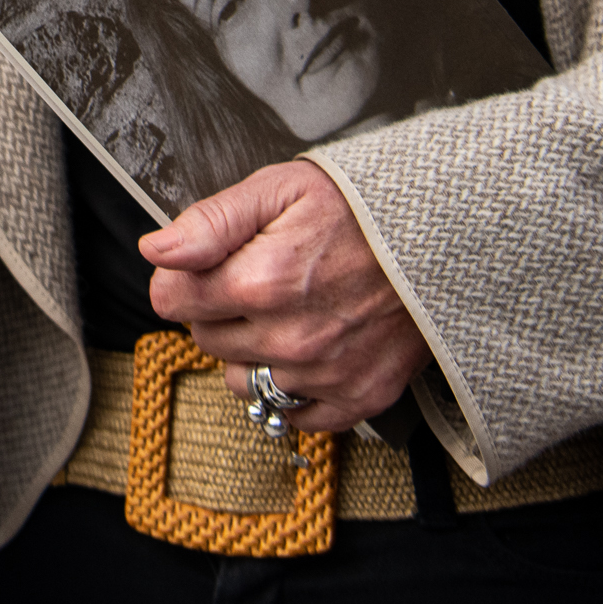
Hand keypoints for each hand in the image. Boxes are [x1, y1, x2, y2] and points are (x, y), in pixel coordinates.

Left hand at [141, 160, 429, 431]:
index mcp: (262, 281)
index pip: (169, 299)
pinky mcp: (358, 398)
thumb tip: (157, 250)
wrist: (445, 239)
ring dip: (251, 351)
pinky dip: (295, 386)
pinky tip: (313, 345)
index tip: (207, 263)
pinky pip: (294, 414)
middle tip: (258, 277)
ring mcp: (325, 374)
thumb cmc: (364, 208)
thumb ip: (212, 222)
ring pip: (241, 381)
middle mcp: (290, 338)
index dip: (182, 276)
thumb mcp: (281, 189)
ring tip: (287, 311)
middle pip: (203, 339)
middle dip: (217, 308)